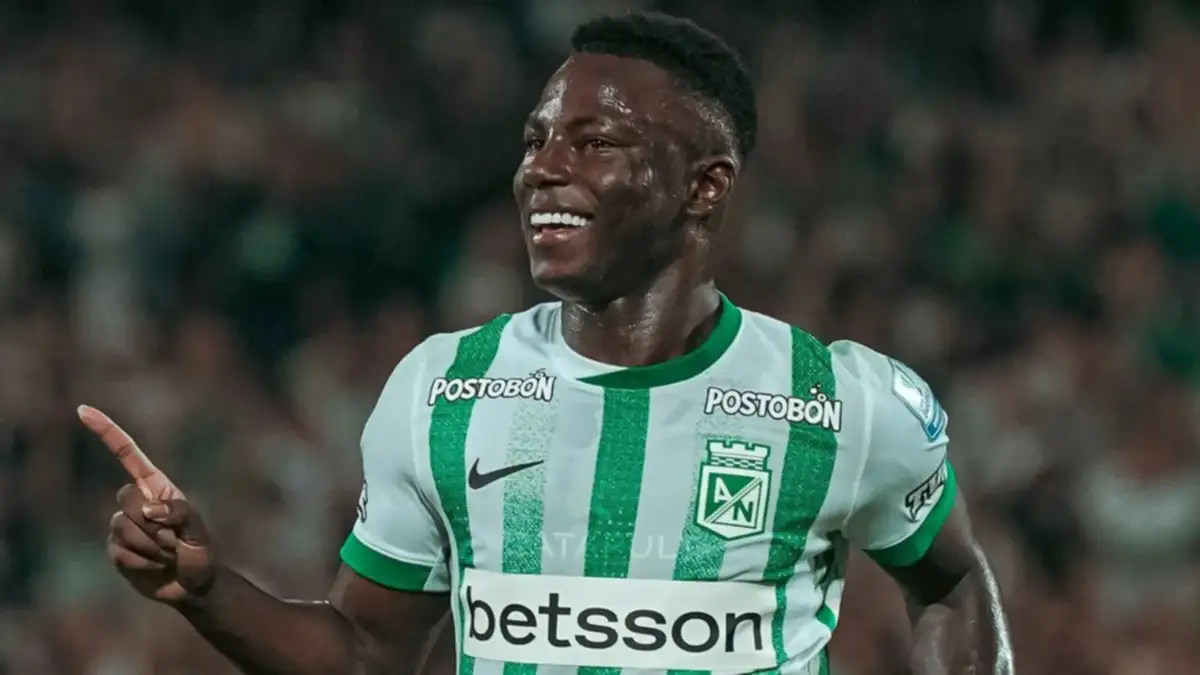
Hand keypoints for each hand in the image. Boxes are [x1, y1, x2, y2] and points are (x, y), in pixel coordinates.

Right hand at [79, 405, 216, 603]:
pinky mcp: (117, 550)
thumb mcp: (198, 530)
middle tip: (176, 539)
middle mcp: (137, 503)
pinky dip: (142, 562)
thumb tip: (148, 509)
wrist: (193, 587)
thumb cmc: (201, 552)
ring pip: (122, 528)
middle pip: (125, 499)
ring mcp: (124, 526)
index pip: (128, 455)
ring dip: (151, 546)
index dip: (106, 432)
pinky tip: (155, 566)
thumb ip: (179, 513)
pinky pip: (120, 552)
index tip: (83, 410)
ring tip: (168, 554)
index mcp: (157, 487)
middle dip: (153, 522)